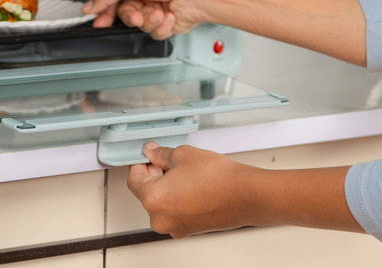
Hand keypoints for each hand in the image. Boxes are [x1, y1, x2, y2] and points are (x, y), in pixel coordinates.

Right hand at [81, 0, 205, 39]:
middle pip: (124, 11)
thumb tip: (89, 6)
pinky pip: (153, 31)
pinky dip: (160, 26)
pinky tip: (168, 16)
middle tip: (134, 15)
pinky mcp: (166, 20)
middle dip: (130, 16)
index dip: (104, 9)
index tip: (97, 20)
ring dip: (147, 20)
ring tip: (157, 12)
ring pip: (138, 23)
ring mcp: (156, 5)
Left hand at [127, 142, 257, 237]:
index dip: (139, 164)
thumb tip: (152, 152)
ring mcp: (175, 227)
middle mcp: (161, 219)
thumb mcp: (182, 155)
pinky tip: (191, 186)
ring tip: (184, 173)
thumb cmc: (219, 179)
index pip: (133, 180)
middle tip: (166, 162)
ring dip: (166, 188)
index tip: (145, 158)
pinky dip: (178, 200)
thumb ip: (160, 154)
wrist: (247, 195)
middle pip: (146, 193)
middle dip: (154, 176)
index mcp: (153, 199)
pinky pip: (174, 212)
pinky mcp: (189, 230)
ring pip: (161, 204)